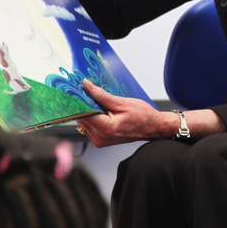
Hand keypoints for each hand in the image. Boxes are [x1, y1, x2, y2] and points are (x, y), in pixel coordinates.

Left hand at [75, 80, 226, 146]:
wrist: (153, 127)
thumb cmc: (143, 116)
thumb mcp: (122, 102)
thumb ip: (101, 96)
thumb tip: (86, 86)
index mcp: (106, 128)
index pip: (82, 113)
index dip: (77, 100)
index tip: (73, 89)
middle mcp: (100, 137)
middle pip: (81, 118)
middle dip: (82, 104)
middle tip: (84, 90)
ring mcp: (99, 140)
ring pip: (84, 122)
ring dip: (87, 110)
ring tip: (95, 99)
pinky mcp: (100, 140)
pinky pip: (89, 126)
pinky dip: (91, 116)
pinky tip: (99, 109)